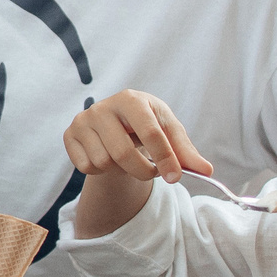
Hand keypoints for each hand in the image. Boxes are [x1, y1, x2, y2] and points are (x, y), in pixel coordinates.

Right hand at [63, 90, 206, 238]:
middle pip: (123, 153)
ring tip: (127, 159)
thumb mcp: (169, 133)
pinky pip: (85, 166)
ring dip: (121, 170)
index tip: (176, 177)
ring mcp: (83, 120)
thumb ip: (186, 153)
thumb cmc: (147, 126)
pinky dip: (101, 171)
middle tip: (152, 173)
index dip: (166, 157)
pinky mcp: (69, 134)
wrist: (116, 122)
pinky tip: (107, 158)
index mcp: (132, 99)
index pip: (150, 131)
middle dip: (142, 171)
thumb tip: (207, 172)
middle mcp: (103, 107)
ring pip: (103, 162)